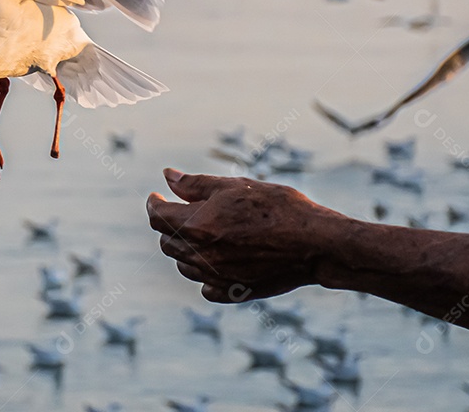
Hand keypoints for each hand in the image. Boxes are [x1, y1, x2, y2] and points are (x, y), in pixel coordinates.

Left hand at [146, 168, 343, 301]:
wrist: (315, 243)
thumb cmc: (277, 207)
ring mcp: (217, 277)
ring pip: (184, 265)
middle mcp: (202, 255)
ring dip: (185, 249)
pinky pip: (206, 287)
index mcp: (197, 225)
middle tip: (180, 211)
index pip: (158, 217)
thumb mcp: (234, 186)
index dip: (153, 204)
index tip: (157, 196)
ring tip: (200, 233)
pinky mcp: (234, 292)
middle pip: (167, 242)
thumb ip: (196, 184)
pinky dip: (205, 274)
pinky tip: (217, 260)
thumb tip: (168, 176)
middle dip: (169, 225)